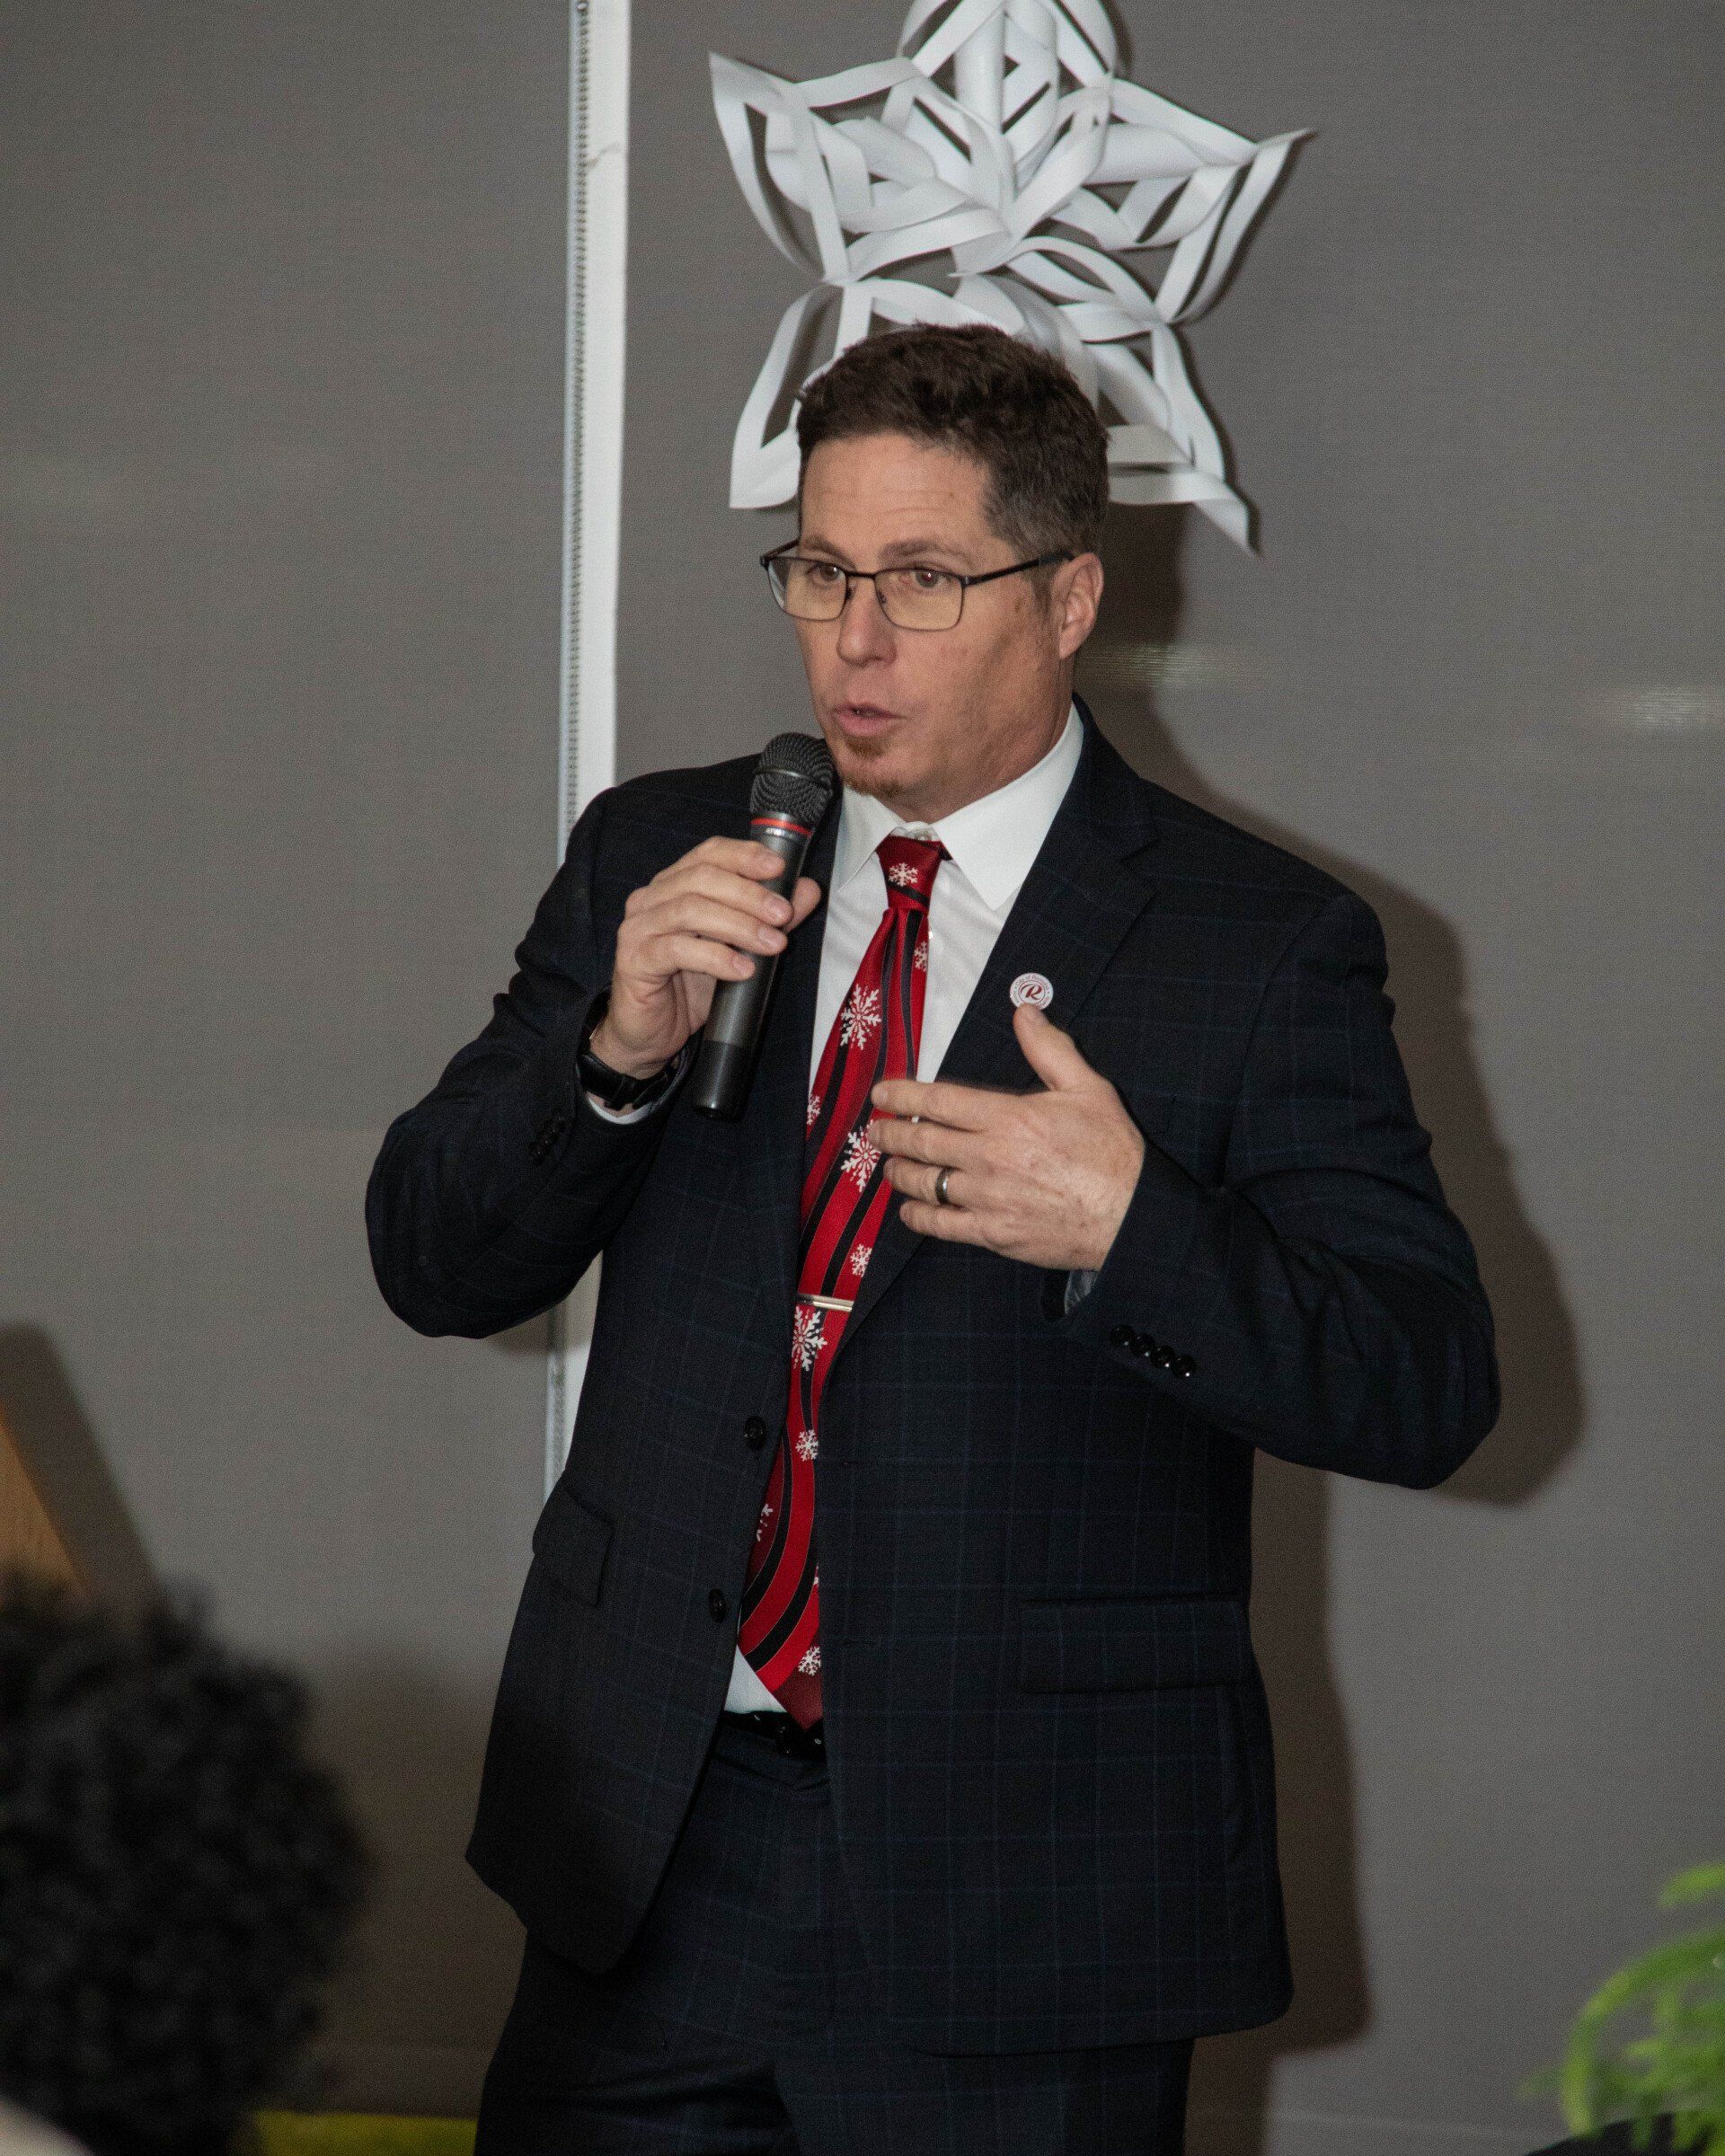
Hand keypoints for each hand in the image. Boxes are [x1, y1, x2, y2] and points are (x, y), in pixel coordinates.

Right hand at [590, 838, 822, 1078]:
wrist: (650, 1034)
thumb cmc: (689, 987)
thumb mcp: (738, 948)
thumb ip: (768, 917)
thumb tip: (807, 890)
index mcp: (673, 886)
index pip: (708, 854)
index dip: (744, 855)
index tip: (779, 867)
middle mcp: (651, 899)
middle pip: (701, 878)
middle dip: (749, 894)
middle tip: (782, 914)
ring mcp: (638, 928)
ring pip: (690, 910)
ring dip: (739, 925)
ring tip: (772, 944)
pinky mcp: (634, 960)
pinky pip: (677, 950)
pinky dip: (716, 957)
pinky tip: (743, 970)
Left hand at [869, 1004, 1144, 1271]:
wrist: (1131, 1217)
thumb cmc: (1112, 1152)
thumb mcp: (1088, 1089)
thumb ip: (1049, 1049)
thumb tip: (1024, 1011)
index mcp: (1008, 1118)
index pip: (938, 1101)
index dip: (902, 1095)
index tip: (882, 1093)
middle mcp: (989, 1157)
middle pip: (921, 1141)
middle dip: (890, 1132)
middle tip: (874, 1129)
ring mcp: (987, 1198)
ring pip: (923, 1182)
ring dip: (898, 1172)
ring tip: (889, 1164)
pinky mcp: (992, 1233)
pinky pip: (940, 1225)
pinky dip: (917, 1216)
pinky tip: (909, 1209)